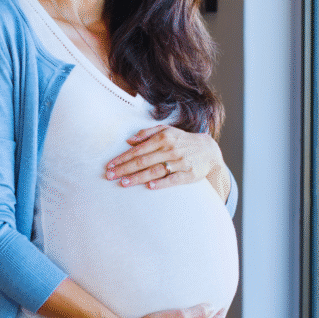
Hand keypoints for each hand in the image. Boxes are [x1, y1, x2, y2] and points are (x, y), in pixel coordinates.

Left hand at [105, 125, 224, 190]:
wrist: (209, 150)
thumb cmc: (183, 141)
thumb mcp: (167, 131)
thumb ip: (147, 133)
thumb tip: (129, 140)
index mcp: (163, 138)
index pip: (139, 150)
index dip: (123, 158)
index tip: (110, 165)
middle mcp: (170, 149)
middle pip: (143, 161)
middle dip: (125, 169)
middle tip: (110, 175)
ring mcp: (180, 162)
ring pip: (155, 170)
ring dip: (138, 177)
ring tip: (123, 183)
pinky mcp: (189, 174)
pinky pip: (173, 179)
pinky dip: (162, 182)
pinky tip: (150, 186)